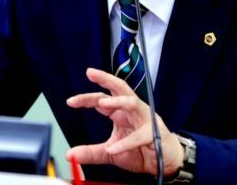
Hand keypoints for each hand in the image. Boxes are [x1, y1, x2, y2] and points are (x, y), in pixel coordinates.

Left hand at [65, 67, 183, 176]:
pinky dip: (126, 142)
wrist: (164, 163)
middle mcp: (133, 111)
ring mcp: (145, 120)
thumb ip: (92, 152)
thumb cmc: (141, 151)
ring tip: (102, 102)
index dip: (87, 98)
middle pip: (120, 89)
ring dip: (118, 100)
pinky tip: (114, 148)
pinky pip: (139, 136)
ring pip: (132, 102)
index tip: (71, 101)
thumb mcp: (110, 153)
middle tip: (91, 73)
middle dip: (106, 79)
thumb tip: (71, 154)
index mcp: (122, 113)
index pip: (103, 99)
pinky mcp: (154, 133)